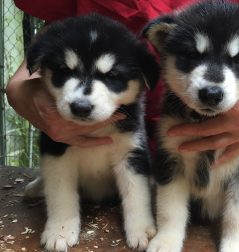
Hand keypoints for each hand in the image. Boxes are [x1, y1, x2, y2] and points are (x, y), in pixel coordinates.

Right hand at [6, 61, 125, 147]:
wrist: (23, 99)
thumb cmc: (39, 85)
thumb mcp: (52, 76)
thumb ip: (66, 73)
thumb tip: (81, 62)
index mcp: (54, 109)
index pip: (83, 108)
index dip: (102, 103)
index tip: (116, 99)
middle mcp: (58, 124)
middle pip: (88, 120)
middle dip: (106, 113)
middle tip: (122, 109)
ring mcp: (60, 133)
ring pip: (88, 130)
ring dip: (104, 123)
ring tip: (120, 117)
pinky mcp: (62, 138)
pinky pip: (81, 142)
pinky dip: (95, 142)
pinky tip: (109, 141)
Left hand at [167, 28, 238, 165]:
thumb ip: (224, 95)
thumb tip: (204, 99)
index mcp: (233, 111)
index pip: (203, 124)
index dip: (186, 128)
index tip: (172, 130)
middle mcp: (238, 126)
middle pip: (208, 136)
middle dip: (189, 140)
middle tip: (173, 141)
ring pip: (218, 145)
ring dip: (201, 148)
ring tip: (186, 150)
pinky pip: (236, 151)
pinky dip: (225, 157)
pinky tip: (214, 163)